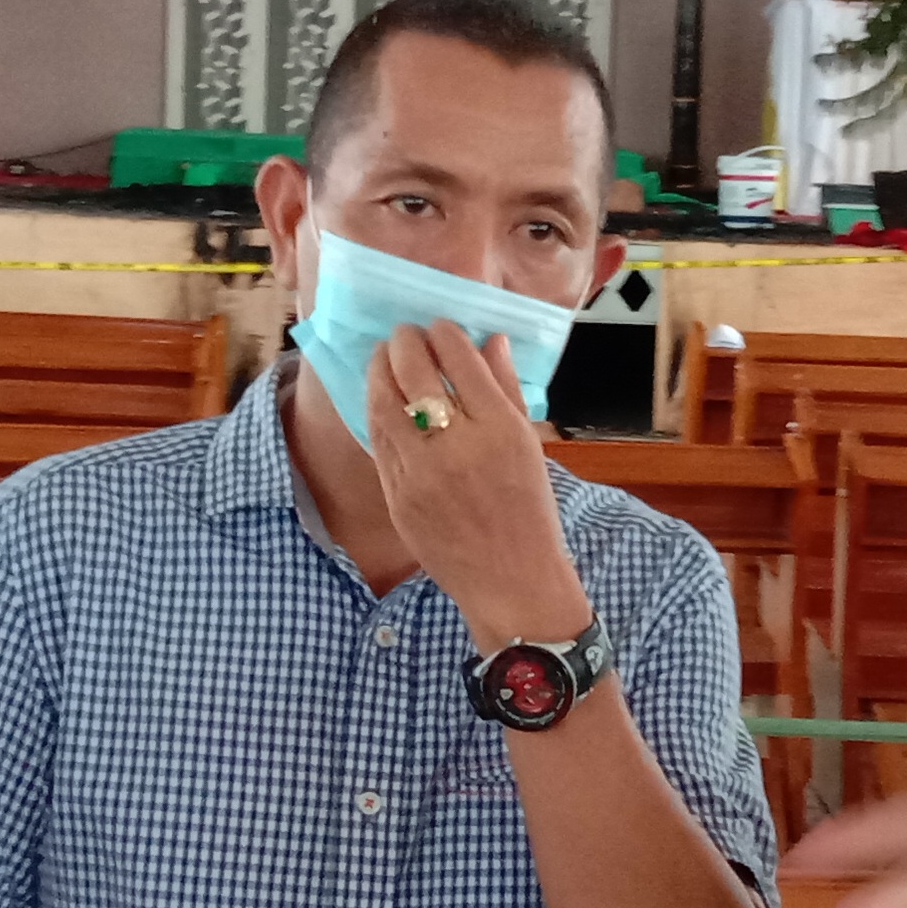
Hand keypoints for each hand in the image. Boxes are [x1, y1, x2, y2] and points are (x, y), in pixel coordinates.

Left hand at [362, 320, 586, 643]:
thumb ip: (507, 389)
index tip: (439, 327)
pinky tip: (381, 397)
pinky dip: (377, 411)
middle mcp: (458, 446)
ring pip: (386, 404)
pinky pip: (379, 441)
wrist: (510, 580)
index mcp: (500, 429)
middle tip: (403, 333)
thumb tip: (490, 340)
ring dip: (380, 371)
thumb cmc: (528, 511)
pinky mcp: (398, 496)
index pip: (460, 359)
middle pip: (415, 372)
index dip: (444, 333)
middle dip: (405, 342)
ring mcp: (422, 472)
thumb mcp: (528, 446)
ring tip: (384, 357)